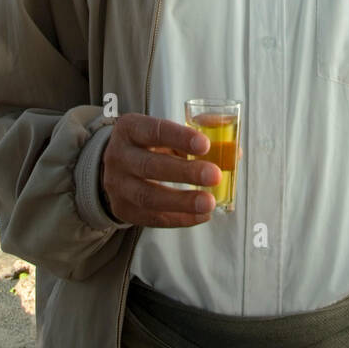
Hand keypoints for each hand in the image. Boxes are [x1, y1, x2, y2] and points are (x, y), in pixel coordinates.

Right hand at [99, 112, 224, 227]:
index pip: (154, 130)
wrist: (114, 167)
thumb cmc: (150, 145)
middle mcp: (118, 156)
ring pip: (148, 196)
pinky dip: (179, 218)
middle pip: (150, 165)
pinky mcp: (123, 210)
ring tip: (209, 203)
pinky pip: (152, 218)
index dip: (180, 138)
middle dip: (185, 172)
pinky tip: (201, 216)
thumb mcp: (164, 132)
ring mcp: (118, 186)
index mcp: (130, 129)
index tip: (205, 145)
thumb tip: (234, 151)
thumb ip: (197, 135)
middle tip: (215, 176)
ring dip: (182, 201)